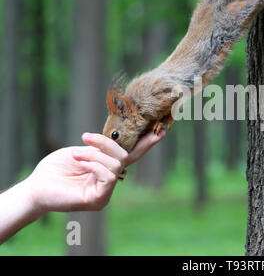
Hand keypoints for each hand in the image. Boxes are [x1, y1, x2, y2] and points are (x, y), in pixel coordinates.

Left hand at [25, 130, 165, 214]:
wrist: (36, 186)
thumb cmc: (55, 169)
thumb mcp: (82, 151)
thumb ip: (101, 150)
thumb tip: (119, 142)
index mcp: (106, 169)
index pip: (131, 156)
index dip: (146, 144)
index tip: (160, 131)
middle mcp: (109, 182)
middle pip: (124, 157)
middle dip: (106, 144)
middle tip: (85, 138)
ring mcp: (105, 192)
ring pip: (116, 164)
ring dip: (95, 154)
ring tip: (76, 155)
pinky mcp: (99, 199)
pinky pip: (108, 175)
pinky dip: (93, 164)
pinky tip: (79, 162)